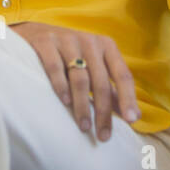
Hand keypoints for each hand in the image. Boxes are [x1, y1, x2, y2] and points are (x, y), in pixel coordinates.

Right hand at [9, 21, 139, 141]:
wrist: (36, 33)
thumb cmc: (72, 55)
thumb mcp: (95, 67)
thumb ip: (112, 89)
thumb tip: (133, 116)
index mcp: (107, 46)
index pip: (122, 74)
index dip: (128, 98)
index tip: (130, 120)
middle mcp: (89, 41)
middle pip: (101, 81)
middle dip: (103, 111)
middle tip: (103, 136)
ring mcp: (67, 40)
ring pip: (80, 77)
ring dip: (82, 105)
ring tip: (84, 127)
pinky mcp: (46, 42)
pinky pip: (55, 67)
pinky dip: (61, 86)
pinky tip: (64, 102)